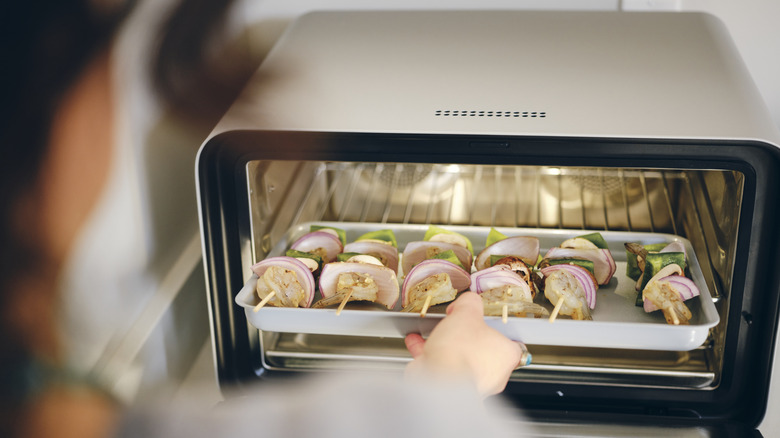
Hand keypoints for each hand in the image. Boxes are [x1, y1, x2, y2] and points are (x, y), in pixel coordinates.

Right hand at [404, 292, 527, 396]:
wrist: (439, 380)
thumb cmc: (461, 352)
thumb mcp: (468, 313)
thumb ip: (470, 303)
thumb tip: (469, 300)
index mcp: (506, 355)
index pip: (510, 341)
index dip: (496, 328)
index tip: (486, 320)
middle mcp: (493, 373)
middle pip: (482, 348)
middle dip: (466, 335)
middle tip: (457, 323)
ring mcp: (470, 382)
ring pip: (459, 358)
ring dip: (445, 344)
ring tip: (434, 329)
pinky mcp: (450, 387)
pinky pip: (440, 366)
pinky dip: (428, 353)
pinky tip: (417, 341)